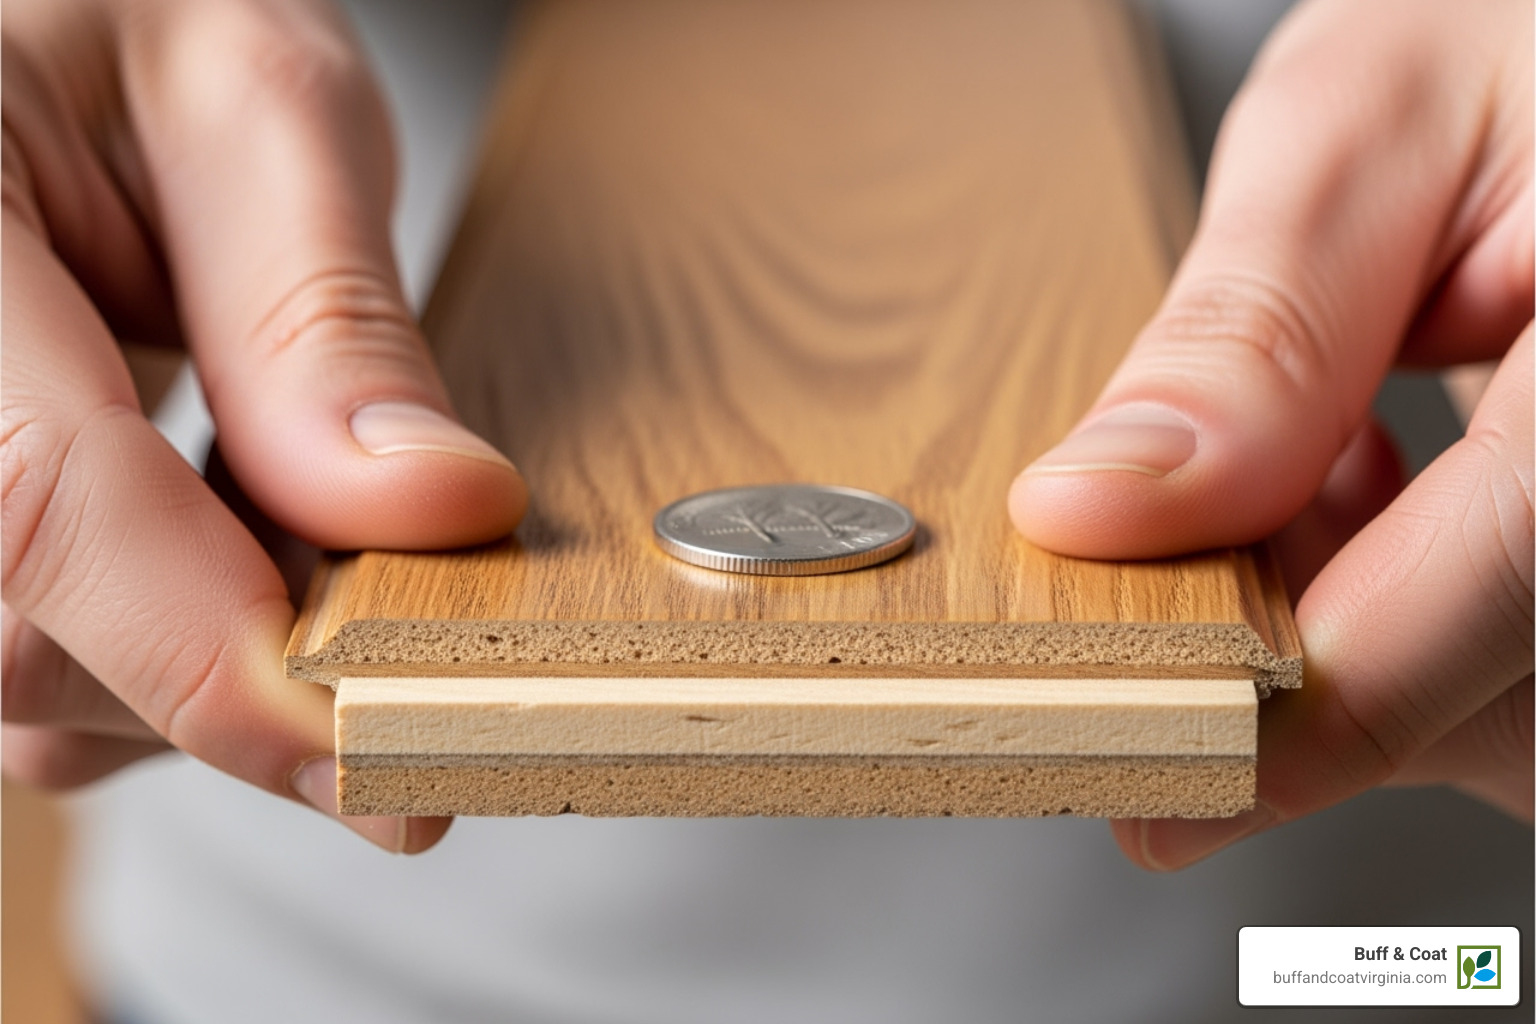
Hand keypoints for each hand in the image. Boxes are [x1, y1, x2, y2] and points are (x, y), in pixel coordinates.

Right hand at [1, 0, 525, 851]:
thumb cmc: (137, 13)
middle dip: (242, 659)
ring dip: (214, 664)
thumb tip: (434, 508)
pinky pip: (47, 663)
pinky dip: (176, 652)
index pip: (34, 502)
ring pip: (33, 689)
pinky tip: (245, 553)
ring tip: (313, 535)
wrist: (62, 25)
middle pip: (30, 642)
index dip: (214, 661)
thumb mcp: (260, 109)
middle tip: (405, 600)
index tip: (385, 758)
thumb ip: (325, 320)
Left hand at [1009, 0, 1531, 867]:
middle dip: (1321, 666)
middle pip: (1512, 696)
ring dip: (1359, 635)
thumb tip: (1097, 511)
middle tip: (1191, 571)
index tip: (1165, 786)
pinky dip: (1401, 609)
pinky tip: (1371, 489)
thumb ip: (1255, 327)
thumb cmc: (1527, 37)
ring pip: (1511, 712)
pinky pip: (1513, 668)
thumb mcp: (1372, 123)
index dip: (1329, 704)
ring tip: (1319, 469)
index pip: (1522, 565)